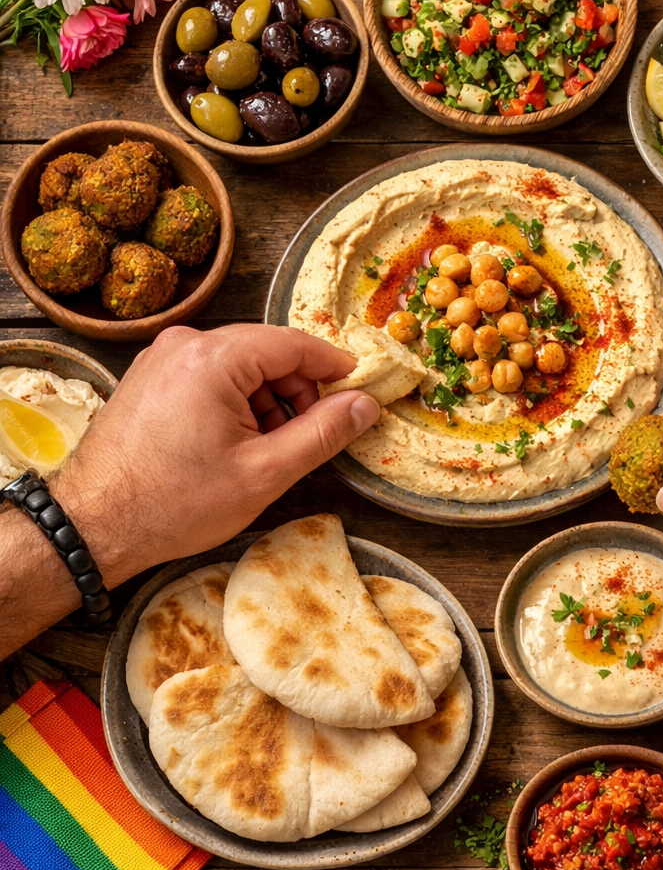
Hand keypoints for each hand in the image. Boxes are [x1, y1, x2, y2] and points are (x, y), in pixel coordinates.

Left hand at [49, 324, 379, 585]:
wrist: (91, 525)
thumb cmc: (173, 503)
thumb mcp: (265, 473)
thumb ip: (322, 433)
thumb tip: (364, 405)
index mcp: (213, 358)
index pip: (294, 343)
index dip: (333, 366)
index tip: (359, 388)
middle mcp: (184, 344)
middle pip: (267, 351)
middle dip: (298, 390)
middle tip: (314, 433)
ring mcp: (161, 358)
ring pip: (240, 365)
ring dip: (268, 399)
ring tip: (271, 448)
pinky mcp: (150, 377)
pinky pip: (211, 375)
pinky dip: (237, 401)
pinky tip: (239, 442)